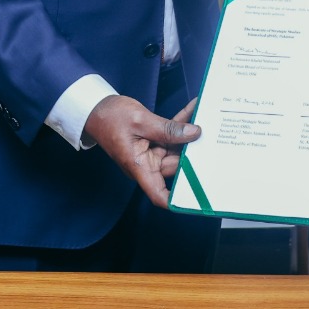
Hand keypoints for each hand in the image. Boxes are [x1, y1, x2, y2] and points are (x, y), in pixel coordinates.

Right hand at [83, 95, 200, 207]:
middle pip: (175, 167)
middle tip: (213, 139)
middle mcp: (146, 164)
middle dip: (192, 154)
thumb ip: (167, 129)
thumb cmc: (110, 117)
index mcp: (139, 166)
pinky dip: (180, 125)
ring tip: (205, 118)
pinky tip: (193, 111)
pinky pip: (170, 136)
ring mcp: (150, 153)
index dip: (175, 200)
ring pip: (176, 149)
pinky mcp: (153, 141)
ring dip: (189, 134)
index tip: (196, 198)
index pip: (158, 193)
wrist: (96, 108)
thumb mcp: (140, 120)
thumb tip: (194, 134)